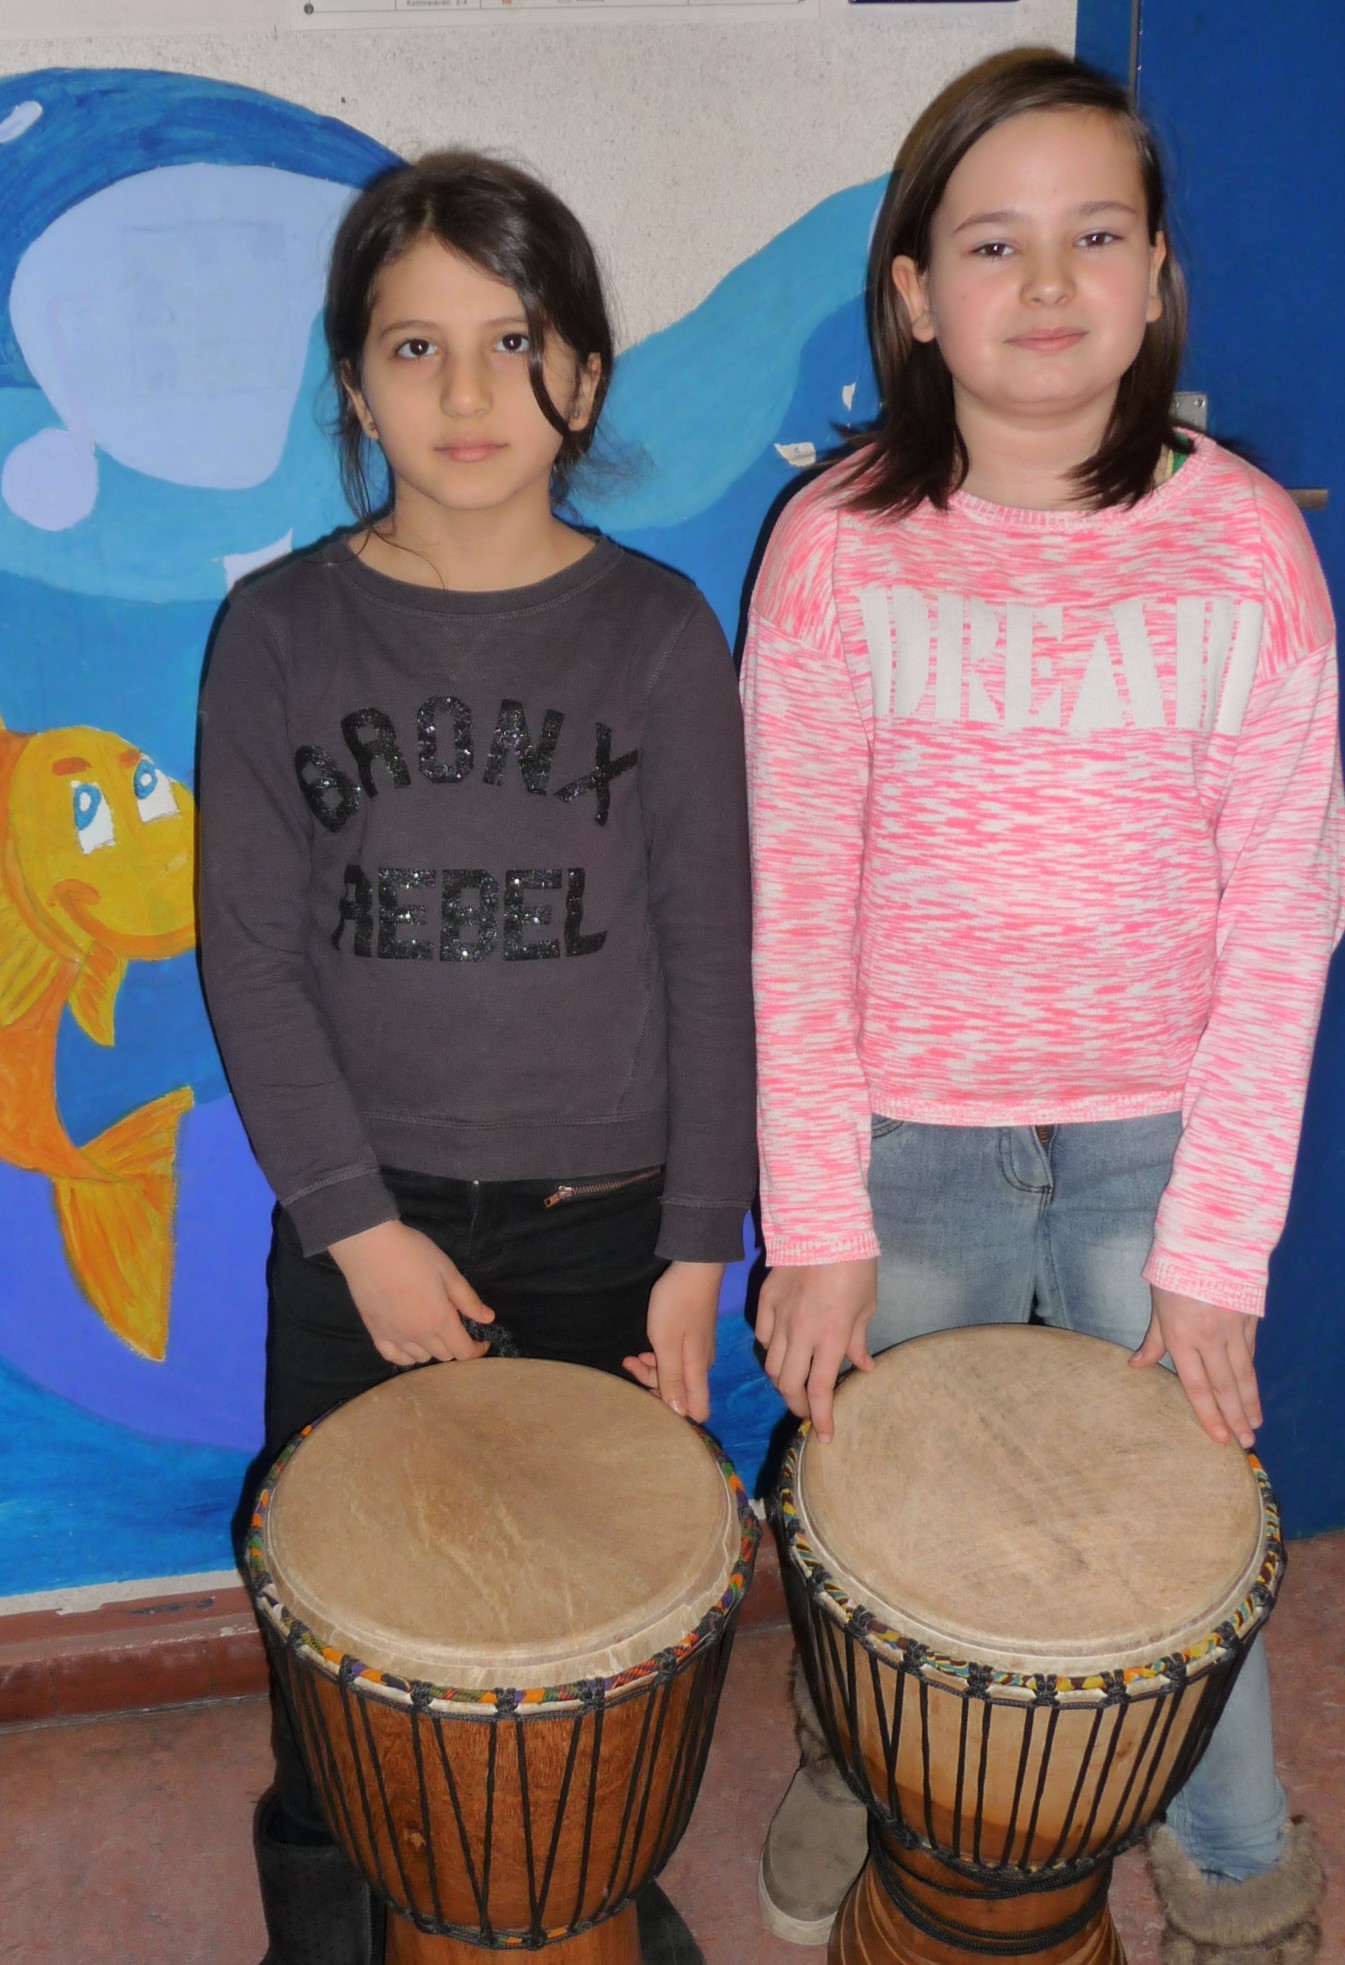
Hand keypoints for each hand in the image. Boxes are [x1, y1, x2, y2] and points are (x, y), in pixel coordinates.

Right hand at [329, 1219, 493, 1366]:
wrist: (369, 1247)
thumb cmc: (413, 1254)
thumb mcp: (448, 1271)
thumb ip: (468, 1299)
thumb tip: (488, 1318)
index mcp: (439, 1320)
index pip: (463, 1351)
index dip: (476, 1350)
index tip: (482, 1342)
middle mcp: (417, 1335)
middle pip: (444, 1355)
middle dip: (456, 1344)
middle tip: (455, 1324)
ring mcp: (394, 1336)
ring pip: (420, 1357)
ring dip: (432, 1348)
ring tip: (432, 1330)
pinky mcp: (374, 1332)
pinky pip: (394, 1357)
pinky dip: (406, 1355)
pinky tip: (410, 1343)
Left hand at [623, 1261, 721, 1421]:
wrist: (696, 1267)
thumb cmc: (677, 1304)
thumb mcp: (667, 1343)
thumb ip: (672, 1379)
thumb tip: (679, 1414)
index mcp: (697, 1370)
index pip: (697, 1409)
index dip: (674, 1412)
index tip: (649, 1399)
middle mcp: (702, 1365)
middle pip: (682, 1393)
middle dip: (655, 1386)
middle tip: (630, 1364)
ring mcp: (700, 1349)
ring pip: (677, 1374)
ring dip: (654, 1370)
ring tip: (633, 1354)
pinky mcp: (696, 1336)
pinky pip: (678, 1358)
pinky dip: (661, 1357)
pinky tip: (647, 1345)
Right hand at [756, 1259, 876, 1443]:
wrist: (824, 1225)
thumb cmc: (855, 1265)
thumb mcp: (867, 1305)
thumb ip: (859, 1340)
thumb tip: (863, 1367)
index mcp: (832, 1336)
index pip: (821, 1388)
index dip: (821, 1417)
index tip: (824, 1435)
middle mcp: (802, 1332)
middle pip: (787, 1383)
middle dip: (797, 1403)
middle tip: (807, 1408)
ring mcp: (779, 1317)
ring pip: (771, 1363)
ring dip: (782, 1379)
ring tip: (794, 1380)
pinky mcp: (764, 1301)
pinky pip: (762, 1336)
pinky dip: (771, 1349)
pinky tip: (782, 1347)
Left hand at [1130, 1286, 1261, 1448]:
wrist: (1208, 1242)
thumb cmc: (1175, 1273)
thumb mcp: (1158, 1306)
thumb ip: (1153, 1341)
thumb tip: (1136, 1367)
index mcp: (1182, 1337)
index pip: (1196, 1386)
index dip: (1208, 1414)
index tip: (1220, 1438)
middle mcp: (1209, 1338)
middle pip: (1225, 1386)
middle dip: (1235, 1418)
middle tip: (1246, 1443)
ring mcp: (1232, 1329)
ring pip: (1244, 1374)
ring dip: (1250, 1402)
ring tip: (1254, 1424)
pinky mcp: (1248, 1318)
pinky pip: (1250, 1353)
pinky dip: (1251, 1374)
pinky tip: (1252, 1390)